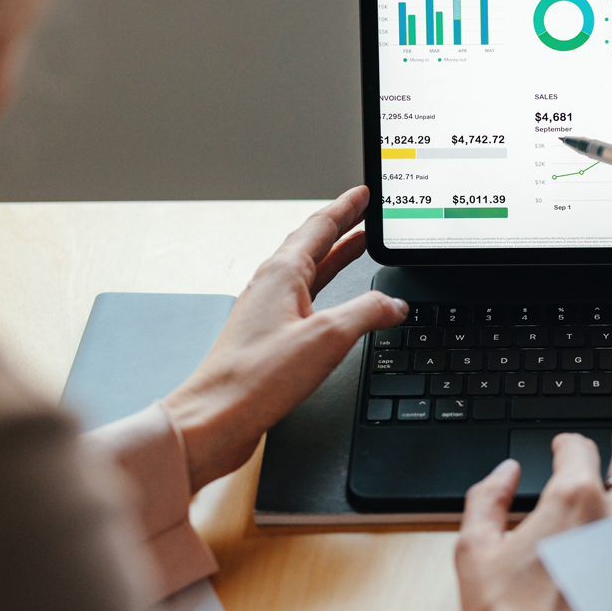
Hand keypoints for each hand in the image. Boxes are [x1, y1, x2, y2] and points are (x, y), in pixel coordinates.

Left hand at [162, 185, 407, 490]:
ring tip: (358, 245)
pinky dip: (326, 286)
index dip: (347, 208)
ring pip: (308, 270)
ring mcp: (266, 311)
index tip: (363, 193)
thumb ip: (367, 313)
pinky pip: (304, 297)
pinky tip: (335, 300)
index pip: (320, 227)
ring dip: (335, 254)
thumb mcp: (327, 338)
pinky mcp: (266, 336)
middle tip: (365, 212)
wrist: (217, 417)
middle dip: (342, 226)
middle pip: (312, 244)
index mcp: (282, 274)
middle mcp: (270, 286)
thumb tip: (394, 304)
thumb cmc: (257, 378)